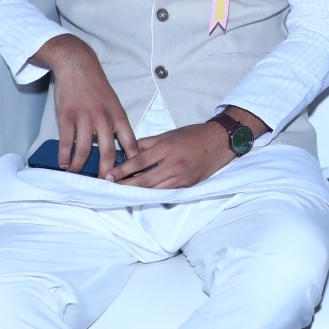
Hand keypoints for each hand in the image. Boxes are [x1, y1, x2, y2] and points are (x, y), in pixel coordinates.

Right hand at [31, 34, 136, 177]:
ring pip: (84, 151)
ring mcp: (84, 118)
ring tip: (79, 176)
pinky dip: (65, 156)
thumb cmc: (97, 86)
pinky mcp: (66, 117)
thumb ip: (116, 124)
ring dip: (81, 167)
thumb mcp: (113, 103)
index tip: (132, 176)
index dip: (132, 162)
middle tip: (105, 187)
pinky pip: (66, 142)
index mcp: (118, 116)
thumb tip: (122, 147)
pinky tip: (64, 164)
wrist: (77, 65)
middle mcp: (103, 119)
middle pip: (107, 153)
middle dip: (107, 173)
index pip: (130, 143)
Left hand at [109, 120, 234, 189]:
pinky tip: (143, 195)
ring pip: (154, 189)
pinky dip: (153, 194)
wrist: (219, 142)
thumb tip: (130, 151)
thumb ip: (148, 143)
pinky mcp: (187, 185)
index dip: (122, 170)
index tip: (108, 176)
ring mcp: (181, 177)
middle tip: (110, 188)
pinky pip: (166, 192)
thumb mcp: (169, 134)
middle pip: (144, 180)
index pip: (139, 162)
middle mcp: (173, 164)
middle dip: (125, 185)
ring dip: (137, 192)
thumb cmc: (193, 135)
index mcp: (166, 148)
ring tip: (122, 193)